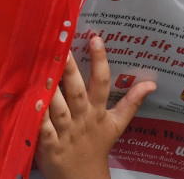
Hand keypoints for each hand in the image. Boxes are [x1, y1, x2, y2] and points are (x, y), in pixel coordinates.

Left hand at [35, 36, 155, 178]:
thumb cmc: (97, 145)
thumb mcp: (117, 124)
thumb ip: (132, 102)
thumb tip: (152, 83)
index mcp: (98, 112)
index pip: (101, 83)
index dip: (100, 61)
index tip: (96, 38)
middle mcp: (82, 119)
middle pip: (77, 92)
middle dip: (71, 70)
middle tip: (63, 47)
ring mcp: (66, 132)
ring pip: (59, 108)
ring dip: (52, 91)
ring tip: (44, 69)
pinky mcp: (49, 145)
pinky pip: (43, 129)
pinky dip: (39, 117)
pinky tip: (32, 101)